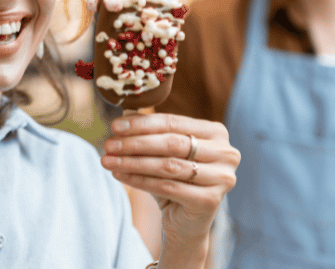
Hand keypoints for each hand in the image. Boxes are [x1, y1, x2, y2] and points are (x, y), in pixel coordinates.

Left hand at [101, 114, 238, 248]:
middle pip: (172, 143)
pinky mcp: (210, 200)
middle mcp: (226, 153)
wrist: (186, 223)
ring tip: (108, 161)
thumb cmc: (175, 181)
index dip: (142, 123)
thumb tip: (125, 111)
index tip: (114, 126)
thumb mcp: (162, 152)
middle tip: (108, 144)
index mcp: (217, 133)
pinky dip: (139, 180)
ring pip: (168, 165)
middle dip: (135, 143)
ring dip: (133, 162)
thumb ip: (149, 131)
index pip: (173, 122)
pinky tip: (120, 175)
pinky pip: (167, 187)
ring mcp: (222, 178)